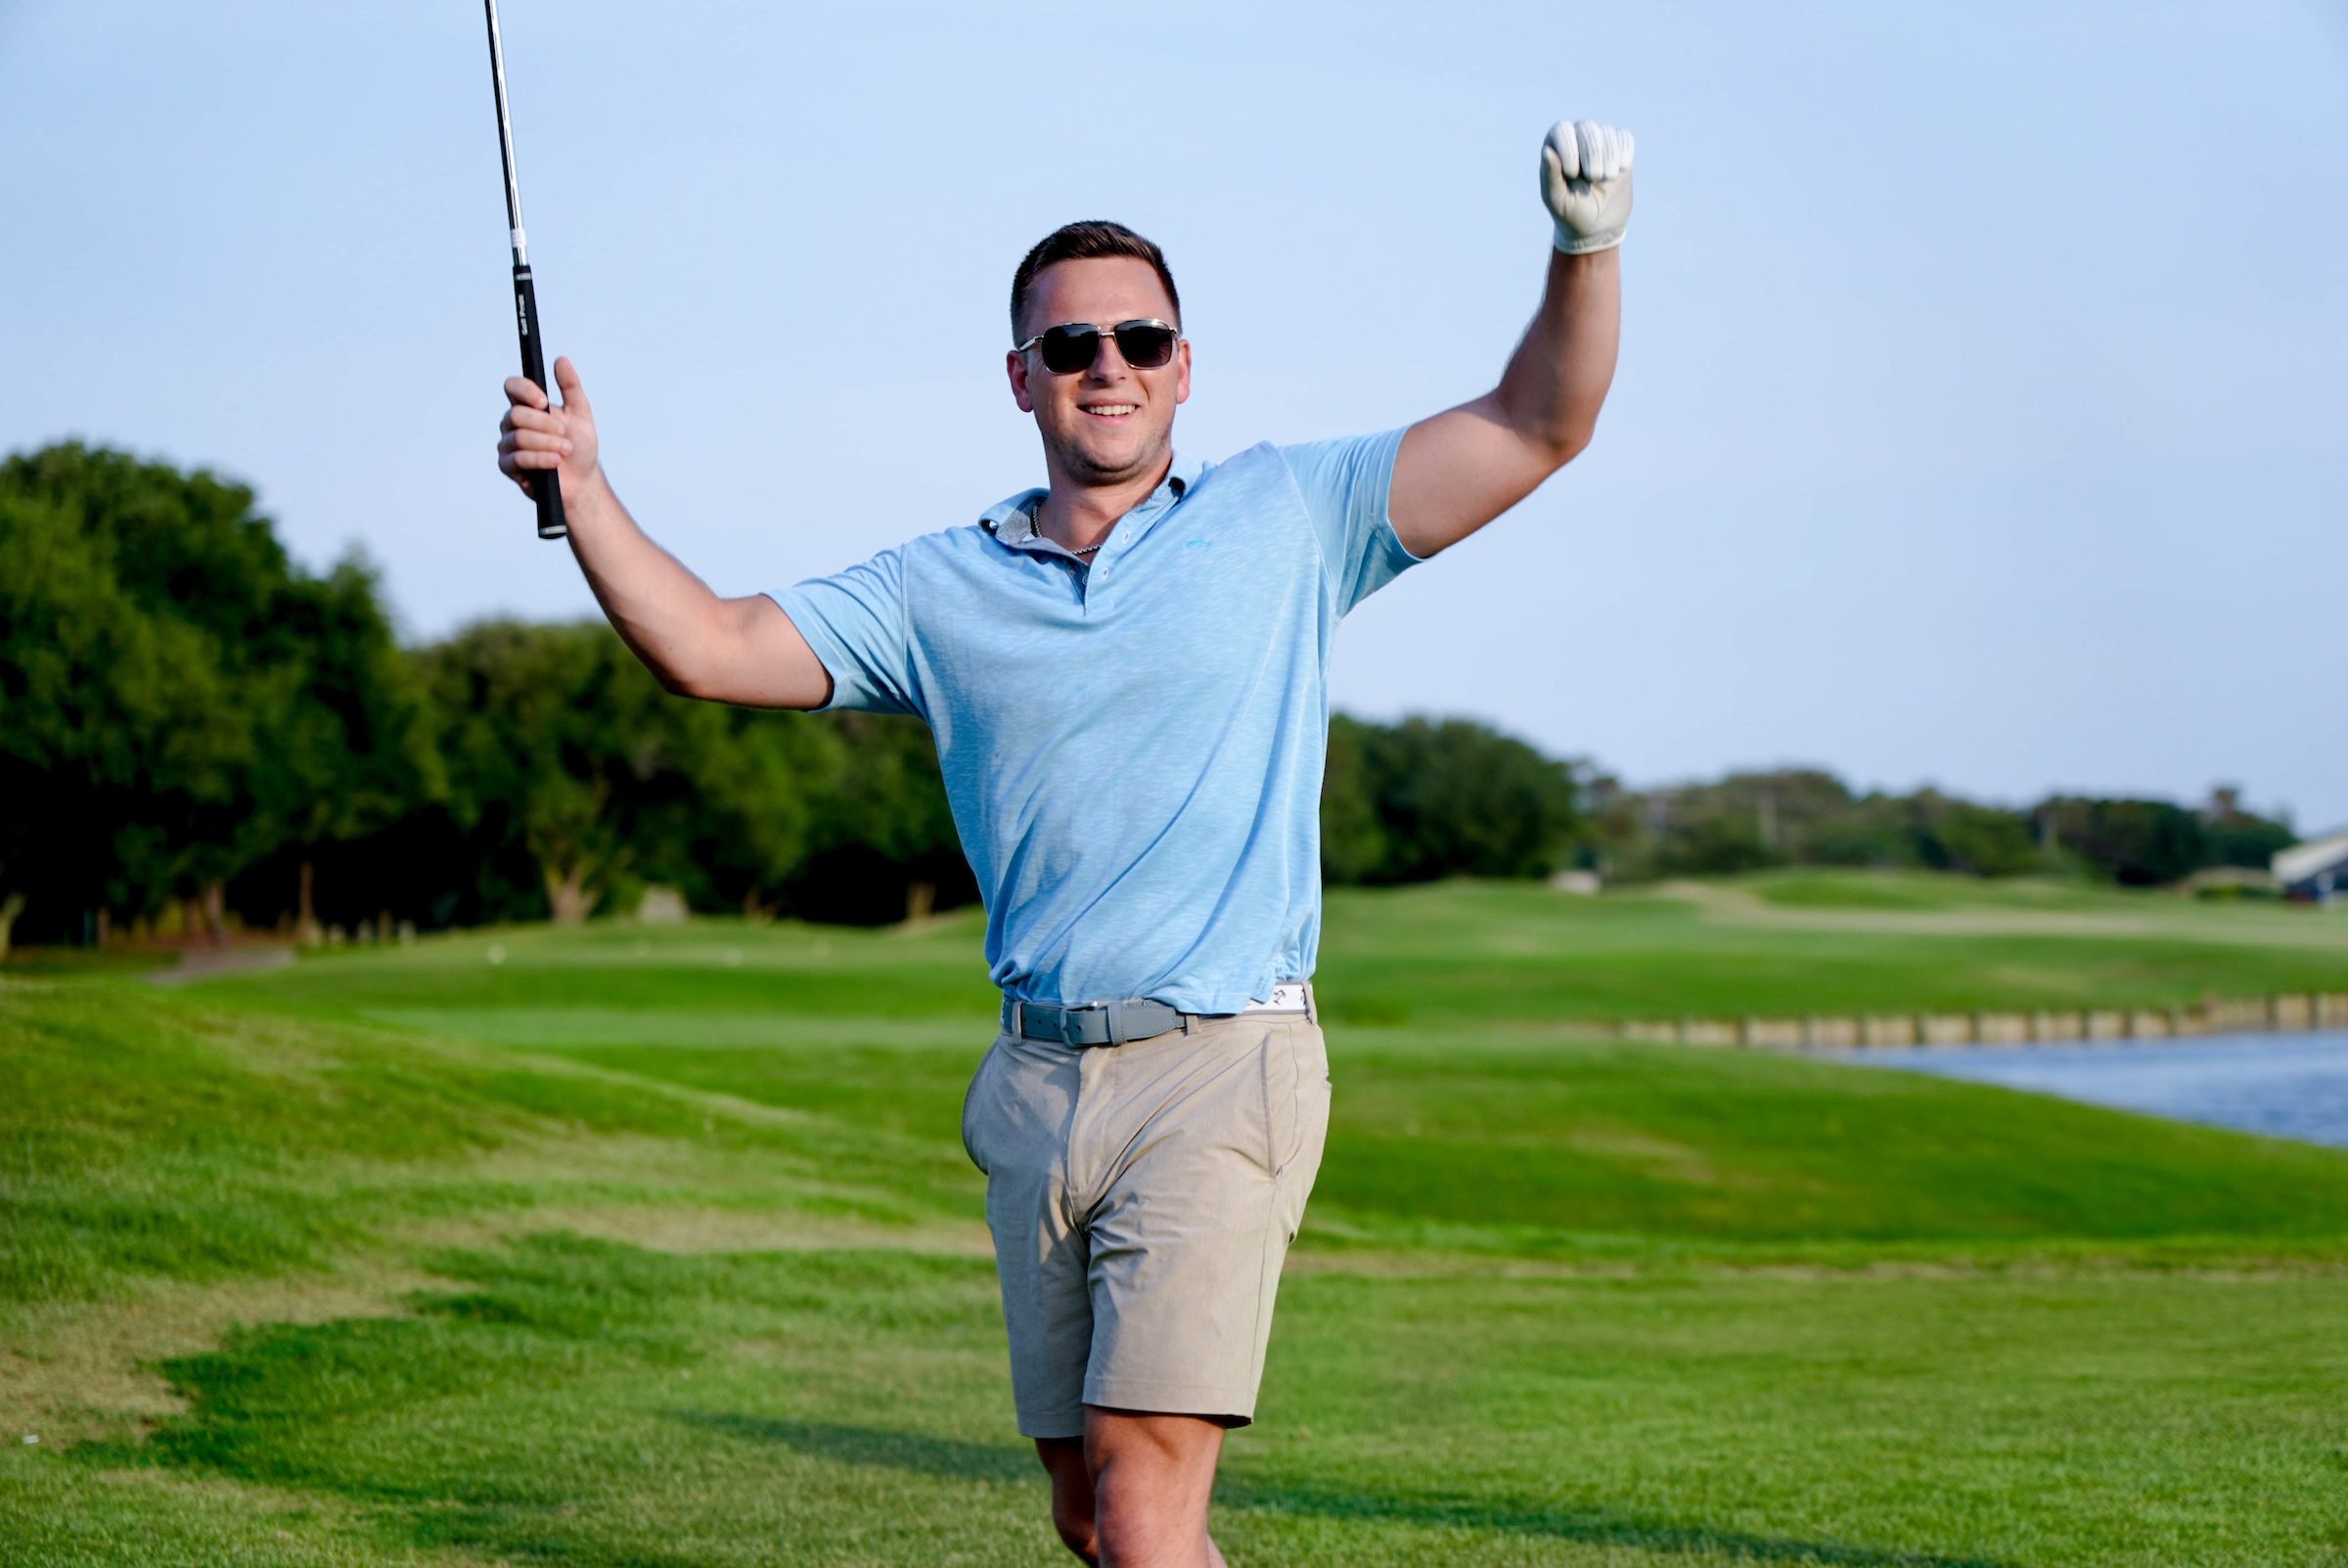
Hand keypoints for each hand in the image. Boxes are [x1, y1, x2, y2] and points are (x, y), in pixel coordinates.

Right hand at [497, 356, 599, 500]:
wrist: (582, 480)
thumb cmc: (580, 446)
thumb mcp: (581, 413)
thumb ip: (570, 387)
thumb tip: (561, 359)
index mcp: (527, 406)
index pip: (512, 387)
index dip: (525, 391)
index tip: (544, 401)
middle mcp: (512, 423)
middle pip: (516, 414)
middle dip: (545, 425)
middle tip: (564, 433)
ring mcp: (507, 444)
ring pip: (518, 437)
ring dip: (547, 444)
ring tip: (565, 450)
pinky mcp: (508, 466)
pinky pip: (517, 459)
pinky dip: (540, 459)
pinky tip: (555, 463)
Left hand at [1540, 120, 1634, 254]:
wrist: (1597, 228)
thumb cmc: (1571, 214)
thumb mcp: (1556, 200)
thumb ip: (1550, 176)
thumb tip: (1547, 150)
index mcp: (1556, 148)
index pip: (1562, 129)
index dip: (1570, 149)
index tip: (1572, 173)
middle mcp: (1577, 139)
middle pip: (1587, 127)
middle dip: (1593, 154)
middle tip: (1593, 178)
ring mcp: (1600, 142)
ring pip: (1607, 132)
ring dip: (1609, 158)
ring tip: (1605, 180)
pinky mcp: (1620, 150)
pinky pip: (1625, 139)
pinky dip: (1624, 154)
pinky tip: (1620, 171)